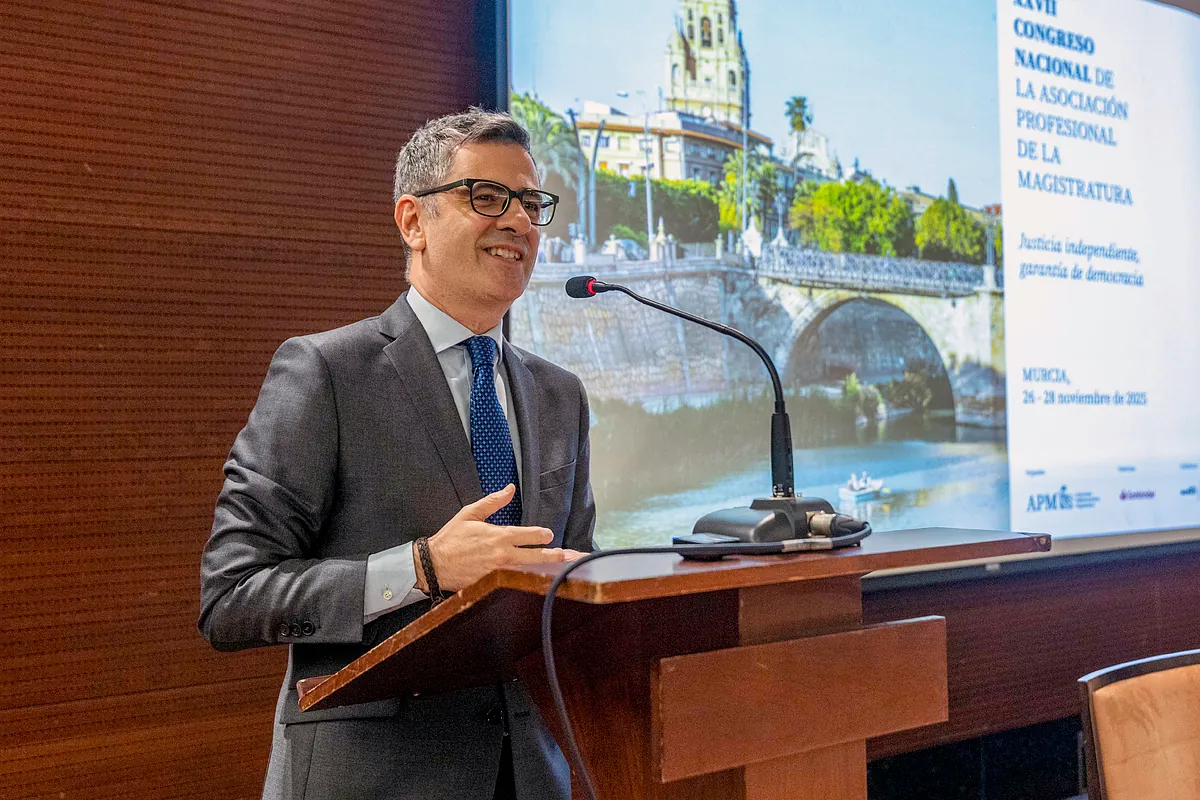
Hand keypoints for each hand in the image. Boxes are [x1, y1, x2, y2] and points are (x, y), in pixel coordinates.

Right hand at [414, 485, 571, 593]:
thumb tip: (509, 489)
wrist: (433, 564)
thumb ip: (492, 501)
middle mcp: (502, 555)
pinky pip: (514, 582)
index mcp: (498, 536)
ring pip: (528, 571)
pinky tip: (537, 583)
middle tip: (569, 555)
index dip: (540, 534)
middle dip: (554, 555)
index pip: (527, 534)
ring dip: (545, 570)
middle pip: (535, 556)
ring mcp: (499, 571)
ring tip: (562, 572)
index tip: (549, 535)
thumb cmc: (450, 538)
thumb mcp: (470, 514)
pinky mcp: (492, 583)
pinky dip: (526, 582)